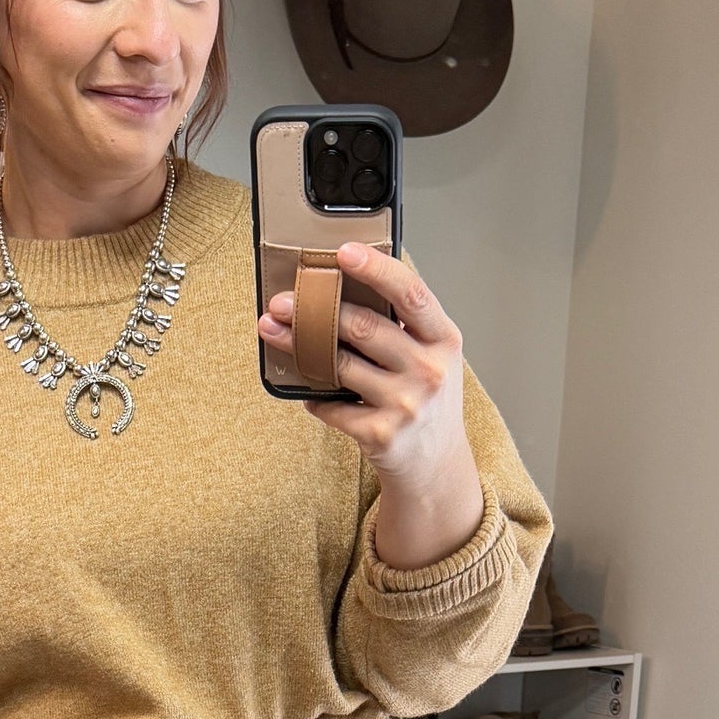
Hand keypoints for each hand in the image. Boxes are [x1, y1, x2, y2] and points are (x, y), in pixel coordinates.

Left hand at [258, 242, 482, 564]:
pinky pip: (331, 405)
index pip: (411, 294)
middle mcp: (430, 371)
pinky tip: (309, 392)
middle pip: (364, 328)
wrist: (435, 465)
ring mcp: (406, 405)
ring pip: (339, 364)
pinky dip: (314, 396)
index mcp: (444, 340)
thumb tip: (342, 286)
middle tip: (282, 301)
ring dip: (298, 347)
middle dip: (316, 310)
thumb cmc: (426, 399)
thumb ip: (402, 325)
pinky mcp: (380, 434)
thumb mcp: (430, 356)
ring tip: (274, 331)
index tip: (342, 252)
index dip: (376, 269)